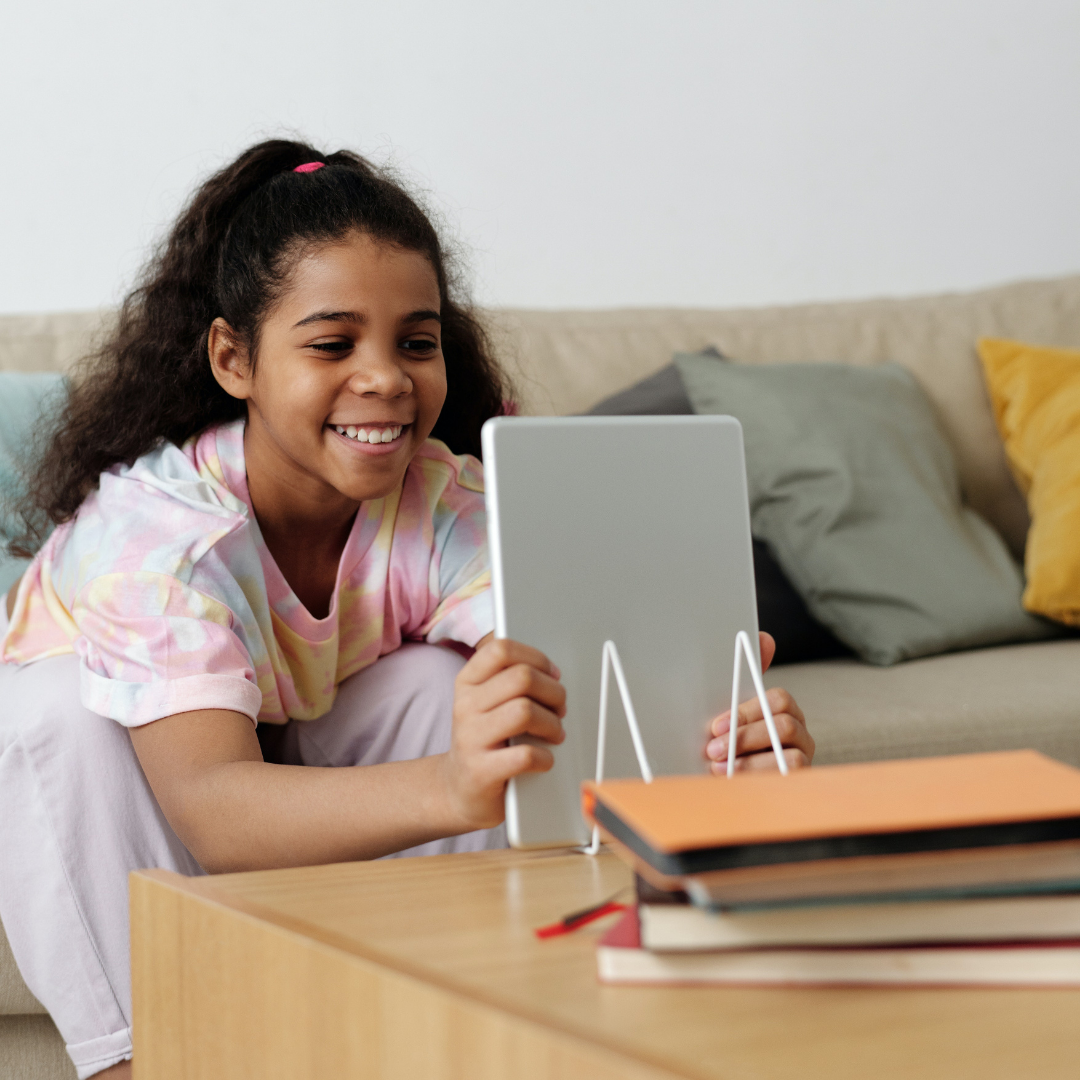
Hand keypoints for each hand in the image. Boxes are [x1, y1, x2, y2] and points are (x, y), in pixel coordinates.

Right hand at [439, 638, 566, 830]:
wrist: (459, 789)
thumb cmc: (484, 741)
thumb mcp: (486, 703)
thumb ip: (511, 682)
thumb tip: (552, 674)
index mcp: (467, 683)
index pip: (500, 650)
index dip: (535, 657)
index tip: (551, 674)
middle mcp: (465, 706)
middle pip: (522, 677)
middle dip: (553, 692)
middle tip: (560, 708)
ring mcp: (470, 739)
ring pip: (525, 711)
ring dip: (552, 724)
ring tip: (555, 734)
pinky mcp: (481, 771)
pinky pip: (525, 755)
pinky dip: (545, 758)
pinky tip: (544, 759)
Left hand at [704, 632, 813, 772]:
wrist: (724, 784)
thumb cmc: (729, 744)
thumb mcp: (729, 715)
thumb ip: (742, 682)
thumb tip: (765, 638)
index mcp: (782, 711)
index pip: (778, 699)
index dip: (745, 712)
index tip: (716, 726)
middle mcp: (799, 733)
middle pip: (784, 724)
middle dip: (745, 736)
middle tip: (713, 748)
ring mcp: (803, 758)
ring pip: (787, 753)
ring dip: (749, 760)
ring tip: (719, 768)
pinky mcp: (800, 781)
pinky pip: (788, 776)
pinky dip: (758, 777)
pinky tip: (734, 781)